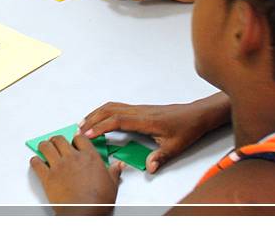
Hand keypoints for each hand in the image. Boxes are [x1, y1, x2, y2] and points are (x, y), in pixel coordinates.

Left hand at [30, 134, 123, 214]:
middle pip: (60, 139)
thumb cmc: (98, 201)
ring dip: (44, 146)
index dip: (76, 138)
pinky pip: (36, 163)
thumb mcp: (112, 185)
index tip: (74, 140)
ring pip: (46, 147)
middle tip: (56, 142)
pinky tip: (36, 162)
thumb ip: (114, 172)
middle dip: (57, 140)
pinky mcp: (47, 177)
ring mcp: (58, 166)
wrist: (83, 213)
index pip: (80, 138)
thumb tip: (119, 165)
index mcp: (89, 157)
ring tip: (44, 147)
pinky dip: (35, 161)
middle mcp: (72, 158)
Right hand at [79, 100, 222, 173]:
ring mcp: (139, 109)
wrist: (195, 114)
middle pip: (109, 110)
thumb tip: (150, 168)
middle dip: (92, 119)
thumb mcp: (176, 146)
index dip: (100, 126)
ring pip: (112, 106)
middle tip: (79, 130)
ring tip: (84, 123)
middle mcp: (139, 112)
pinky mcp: (139, 109)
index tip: (87, 134)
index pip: (117, 120)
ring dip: (96, 113)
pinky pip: (117, 107)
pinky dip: (104, 112)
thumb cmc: (186, 129)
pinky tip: (101, 119)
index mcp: (145, 120)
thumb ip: (161, 157)